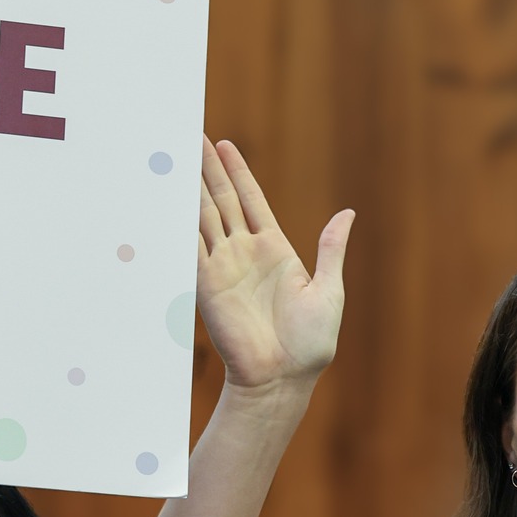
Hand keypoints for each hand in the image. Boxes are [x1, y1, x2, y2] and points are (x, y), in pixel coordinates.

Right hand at [198, 138, 352, 391]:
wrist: (283, 379)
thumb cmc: (310, 344)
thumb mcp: (329, 290)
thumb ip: (331, 250)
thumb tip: (346, 214)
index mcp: (274, 249)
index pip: (251, 200)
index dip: (238, 172)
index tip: (224, 144)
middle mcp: (244, 253)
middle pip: (221, 200)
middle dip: (206, 169)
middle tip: (191, 138)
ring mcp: (222, 267)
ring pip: (202, 216)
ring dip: (189, 186)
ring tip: (176, 156)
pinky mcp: (206, 284)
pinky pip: (189, 245)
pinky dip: (178, 221)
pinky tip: (169, 196)